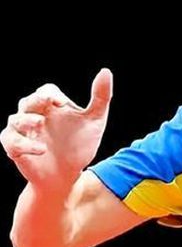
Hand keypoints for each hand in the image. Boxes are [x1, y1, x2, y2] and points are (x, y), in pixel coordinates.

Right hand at [1, 69, 112, 192]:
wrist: (69, 175)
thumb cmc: (80, 145)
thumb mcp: (95, 121)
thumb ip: (101, 97)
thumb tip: (105, 71)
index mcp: (52, 106)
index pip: (46, 91)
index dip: (50, 93)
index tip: (60, 102)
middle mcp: (35, 116)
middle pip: (28, 101)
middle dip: (36, 100)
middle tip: (48, 102)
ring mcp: (24, 133)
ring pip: (15, 120)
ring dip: (26, 120)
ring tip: (39, 123)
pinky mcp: (16, 150)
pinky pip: (12, 143)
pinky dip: (24, 144)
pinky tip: (41, 149)